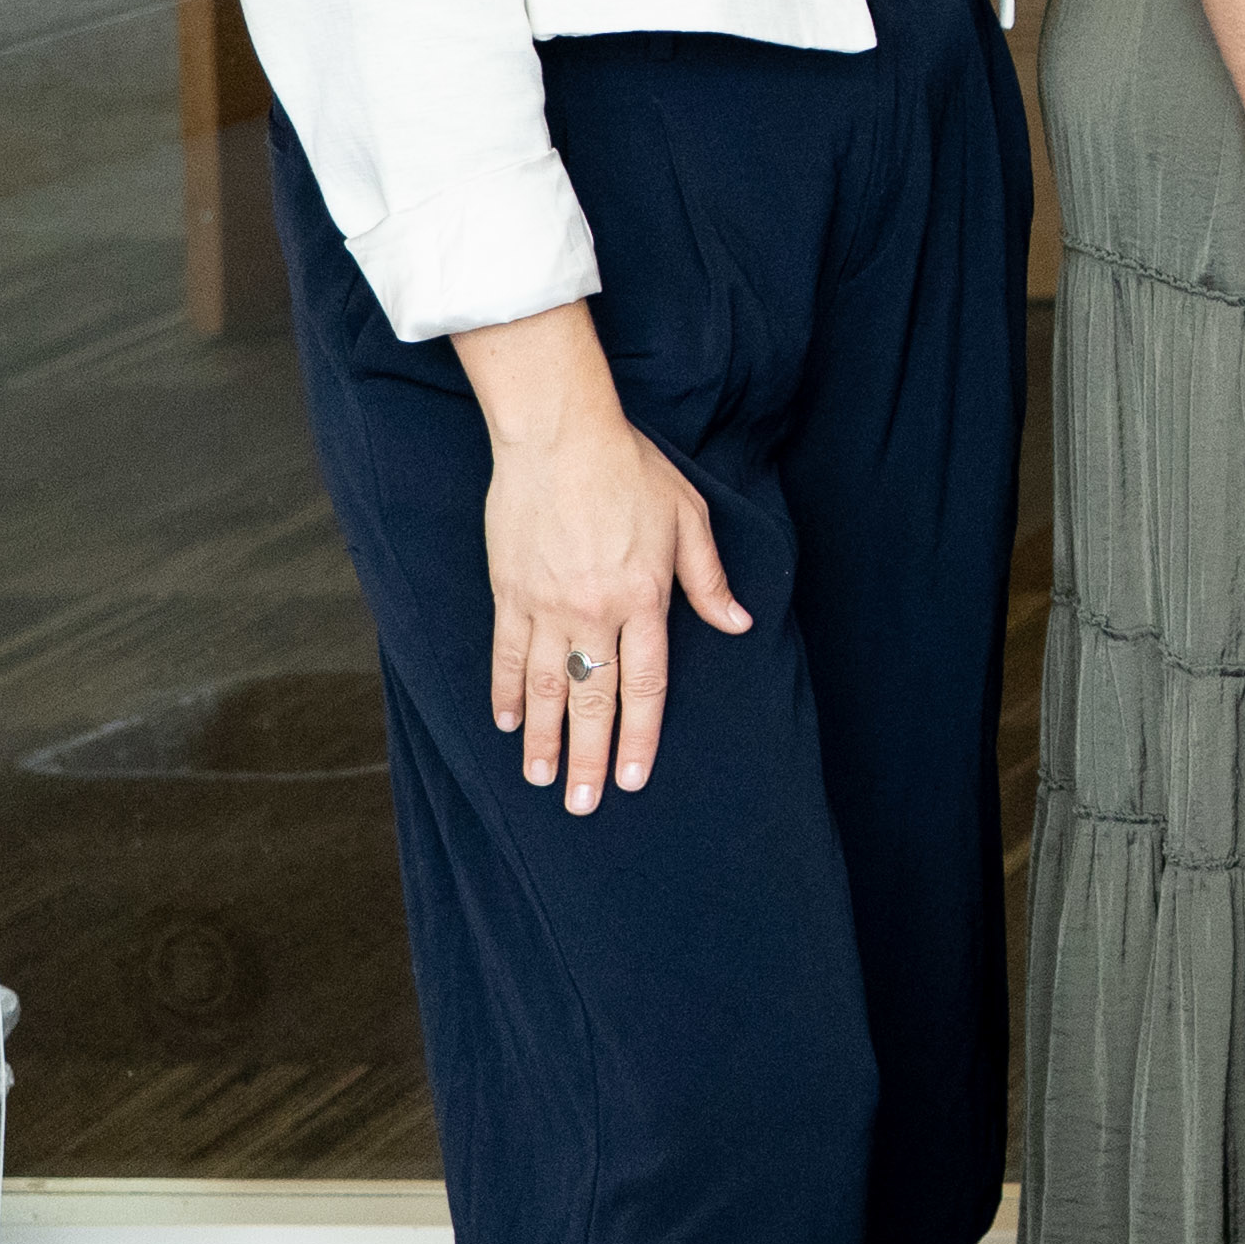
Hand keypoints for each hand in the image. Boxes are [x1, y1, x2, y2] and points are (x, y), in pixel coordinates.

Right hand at [460, 306, 749, 817]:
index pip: (645, 684)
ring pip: (545, 687)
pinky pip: (506, 654)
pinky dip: (505, 692)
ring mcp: (546, 605)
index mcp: (643, 598)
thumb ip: (709, 580)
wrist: (560, 437)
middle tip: (582, 806)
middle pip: (593, 698)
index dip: (639, 736)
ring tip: (540, 780)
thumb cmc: (632, 471)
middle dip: (589, 757)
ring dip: (544, 738)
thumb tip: (739, 625)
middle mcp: (593, 611)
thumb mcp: (689, 519)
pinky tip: (507, 725)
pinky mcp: (509, 591)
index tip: (633, 778)